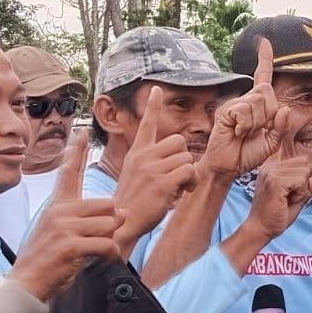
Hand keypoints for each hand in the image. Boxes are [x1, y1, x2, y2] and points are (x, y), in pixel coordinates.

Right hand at [10, 133, 123, 300]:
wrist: (29, 281)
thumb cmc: (50, 256)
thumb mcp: (61, 230)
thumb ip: (85, 217)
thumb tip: (117, 212)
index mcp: (58, 204)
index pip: (69, 172)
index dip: (77, 151)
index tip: (82, 130)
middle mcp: (60, 210)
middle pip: (108, 205)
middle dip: (111, 225)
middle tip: (99, 240)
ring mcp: (64, 227)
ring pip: (110, 224)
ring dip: (110, 241)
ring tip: (95, 251)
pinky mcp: (70, 245)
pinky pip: (106, 243)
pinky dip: (110, 254)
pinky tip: (100, 260)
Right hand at [114, 86, 198, 242]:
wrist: (120, 224)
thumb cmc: (131, 205)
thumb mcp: (135, 176)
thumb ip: (150, 164)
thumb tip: (175, 160)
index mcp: (136, 153)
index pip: (147, 123)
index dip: (153, 105)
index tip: (156, 88)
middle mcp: (144, 156)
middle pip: (179, 141)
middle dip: (183, 158)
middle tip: (179, 176)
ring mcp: (153, 168)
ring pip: (186, 157)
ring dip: (189, 174)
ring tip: (178, 188)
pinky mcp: (163, 182)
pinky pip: (189, 171)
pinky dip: (190, 182)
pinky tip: (180, 193)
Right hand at [202, 37, 284, 179]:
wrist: (228, 167)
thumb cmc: (248, 154)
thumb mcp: (272, 142)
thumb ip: (282, 126)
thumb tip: (285, 108)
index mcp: (258, 104)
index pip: (262, 77)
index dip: (264, 59)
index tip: (265, 41)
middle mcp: (246, 100)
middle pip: (267, 93)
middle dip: (268, 114)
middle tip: (256, 130)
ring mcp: (235, 103)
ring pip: (258, 102)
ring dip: (256, 123)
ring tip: (244, 133)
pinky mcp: (226, 110)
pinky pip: (244, 111)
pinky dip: (245, 125)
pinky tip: (236, 132)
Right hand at [246, 157, 311, 238]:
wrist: (260, 229)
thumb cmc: (275, 216)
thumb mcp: (298, 198)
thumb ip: (310, 186)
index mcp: (272, 167)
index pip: (301, 162)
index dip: (301, 180)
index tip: (288, 193)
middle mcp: (270, 166)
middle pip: (304, 164)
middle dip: (302, 183)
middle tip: (288, 198)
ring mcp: (271, 172)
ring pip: (304, 172)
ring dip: (301, 190)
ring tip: (286, 200)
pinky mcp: (275, 182)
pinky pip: (301, 181)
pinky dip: (299, 194)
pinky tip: (286, 202)